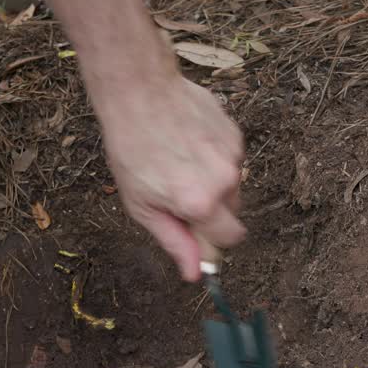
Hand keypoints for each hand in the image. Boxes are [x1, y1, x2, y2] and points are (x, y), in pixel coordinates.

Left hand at [94, 75, 245, 280]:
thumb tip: (195, 274)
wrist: (139, 92)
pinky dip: (213, 158)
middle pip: (233, 213)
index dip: (212, 238)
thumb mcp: (142, 206)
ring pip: (231, 185)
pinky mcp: (235, 134)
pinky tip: (187, 143)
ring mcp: (233, 155)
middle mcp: (224, 181)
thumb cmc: (131, 150)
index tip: (196, 232)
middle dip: (211, 212)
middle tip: (178, 194)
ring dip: (211, 183)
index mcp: (201, 204)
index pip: (229, 239)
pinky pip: (230, 159)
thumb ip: (175, 242)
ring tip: (179, 162)